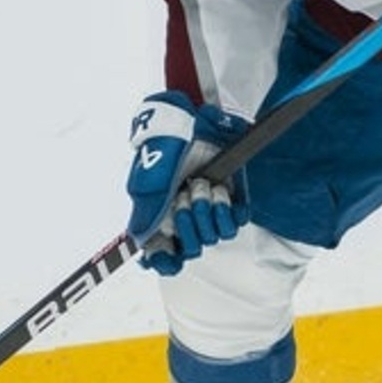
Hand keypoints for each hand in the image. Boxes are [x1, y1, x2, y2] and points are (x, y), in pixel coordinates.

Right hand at [125, 92, 249, 272]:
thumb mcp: (147, 183)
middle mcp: (186, 217)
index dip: (167, 261)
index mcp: (161, 218)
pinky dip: (230, 209)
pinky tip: (221, 192)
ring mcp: (209, 208)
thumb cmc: (164, 148)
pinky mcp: (231, 196)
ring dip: (209, 210)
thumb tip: (144, 250)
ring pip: (216, 235)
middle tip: (185, 194)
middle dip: (190, 222)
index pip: (164, 256)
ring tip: (202, 185)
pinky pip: (237, 220)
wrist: (189, 120)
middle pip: (193, 247)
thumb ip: (146, 216)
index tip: (172, 257)